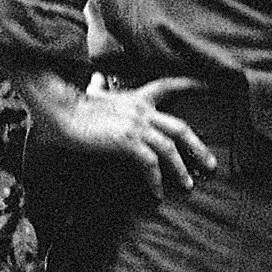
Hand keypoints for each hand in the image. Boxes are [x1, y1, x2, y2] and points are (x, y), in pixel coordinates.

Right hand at [23, 72, 218, 198]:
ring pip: (170, 148)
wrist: (61, 113)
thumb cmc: (72, 106)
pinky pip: (150, 163)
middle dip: (198, 148)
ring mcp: (136, 126)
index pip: (167, 86)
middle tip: (210, 165)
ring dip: (180, 169)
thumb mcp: (90, 94)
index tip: (207, 87)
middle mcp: (142, 111)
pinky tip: (155, 193)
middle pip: (180, 128)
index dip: (188, 85)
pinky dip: (155, 180)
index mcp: (136, 98)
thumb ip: (97, 87)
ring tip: (187, 185)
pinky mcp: (127, 141)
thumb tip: (95, 78)